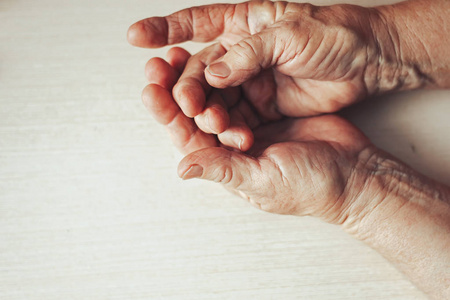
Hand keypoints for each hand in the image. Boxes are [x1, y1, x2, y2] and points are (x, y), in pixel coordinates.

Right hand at [128, 1, 414, 121]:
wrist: (366, 61)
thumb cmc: (333, 35)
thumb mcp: (289, 36)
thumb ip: (248, 55)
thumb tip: (213, 73)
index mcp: (244, 24)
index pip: (195, 23)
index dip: (164, 29)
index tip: (136, 36)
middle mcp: (241, 52)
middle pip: (201, 69)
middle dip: (187, 86)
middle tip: (183, 100)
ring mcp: (249, 79)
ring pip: (215, 97)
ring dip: (207, 110)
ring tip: (208, 121)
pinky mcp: (261, 104)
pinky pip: (236, 115)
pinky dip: (228, 125)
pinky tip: (226, 133)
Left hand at [143, 46, 374, 221]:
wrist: (354, 172)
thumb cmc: (312, 186)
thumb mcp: (265, 181)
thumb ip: (224, 171)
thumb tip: (184, 168)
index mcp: (224, 166)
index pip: (185, 137)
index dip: (166, 113)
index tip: (152, 88)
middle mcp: (230, 146)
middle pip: (193, 114)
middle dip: (174, 89)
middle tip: (158, 64)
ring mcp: (249, 125)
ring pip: (213, 97)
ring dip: (196, 77)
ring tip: (179, 55)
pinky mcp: (267, 108)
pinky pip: (239, 88)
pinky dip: (225, 73)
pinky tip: (214, 58)